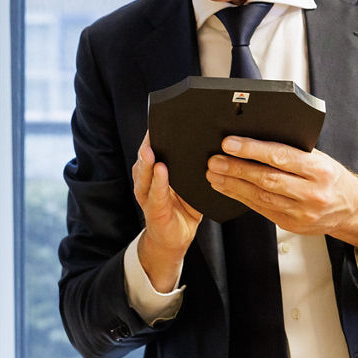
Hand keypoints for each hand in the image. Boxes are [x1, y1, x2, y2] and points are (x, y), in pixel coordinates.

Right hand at [133, 133, 202, 292]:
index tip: (161, 119)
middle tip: (153, 129)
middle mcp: (148, 181)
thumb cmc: (183, 209)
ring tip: (151, 148)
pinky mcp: (153, 210)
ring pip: (144, 174)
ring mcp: (147, 195)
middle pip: (145, 157)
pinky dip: (157, 182)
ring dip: (147, 161)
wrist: (174, 239)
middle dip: (148, 143)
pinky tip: (161, 170)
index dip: (156, 134)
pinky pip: (155, 194)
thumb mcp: (190, 186)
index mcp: (157, 172)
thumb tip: (213, 148)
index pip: (155, 148)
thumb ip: (192, 169)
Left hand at [206, 136, 357, 255]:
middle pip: (266, 179)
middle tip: (214, 160)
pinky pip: (261, 209)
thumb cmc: (330, 177)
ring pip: (260, 197)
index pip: (281, 157)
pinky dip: (240, 197)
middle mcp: (312, 192)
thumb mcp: (318, 159)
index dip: (252, 150)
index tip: (229, 143)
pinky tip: (227, 188)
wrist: (350, 208)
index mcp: (320, 170)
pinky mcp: (292, 224)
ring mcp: (302, 212)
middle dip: (236, 168)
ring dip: (233, 185)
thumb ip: (292, 151)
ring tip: (214, 174)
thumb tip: (254, 137)